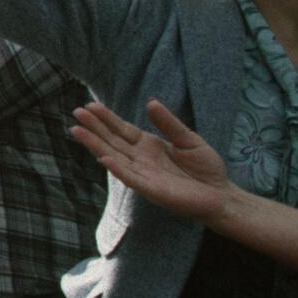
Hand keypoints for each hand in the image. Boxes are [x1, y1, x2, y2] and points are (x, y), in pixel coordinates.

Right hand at [69, 98, 234, 223]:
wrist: (221, 194)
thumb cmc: (206, 168)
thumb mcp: (189, 139)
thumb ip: (169, 123)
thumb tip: (151, 103)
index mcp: (148, 145)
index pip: (122, 130)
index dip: (106, 118)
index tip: (90, 105)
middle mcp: (140, 159)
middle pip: (112, 141)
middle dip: (94, 127)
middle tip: (76, 112)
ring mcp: (143, 174)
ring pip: (114, 157)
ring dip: (95, 145)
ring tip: (77, 131)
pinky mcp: (151, 190)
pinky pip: (130, 178)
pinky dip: (117, 169)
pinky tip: (104, 158)